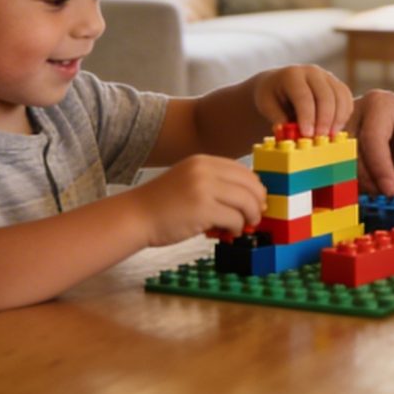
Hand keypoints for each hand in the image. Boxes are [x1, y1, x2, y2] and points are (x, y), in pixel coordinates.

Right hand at [130, 154, 265, 245]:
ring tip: (244, 226)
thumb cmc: (162, 204)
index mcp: (203, 161)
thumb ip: (214, 183)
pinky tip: (229, 233)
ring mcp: (204, 188)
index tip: (257, 201)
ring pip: (246, 201)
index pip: (242, 170)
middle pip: (250, 183)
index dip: (254, 187)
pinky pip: (235, 218)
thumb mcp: (189, 181)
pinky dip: (236, 228)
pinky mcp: (203, 209)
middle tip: (255, 216)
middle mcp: (205, 170)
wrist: (136, 216)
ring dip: (250, 217)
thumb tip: (248, 197)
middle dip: (257, 202)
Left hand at [250, 64, 353, 138]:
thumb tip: (288, 133)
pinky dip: (344, 115)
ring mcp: (327, 76)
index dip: (307, 117)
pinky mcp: (337, 84)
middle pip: (325, 95)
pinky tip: (336, 129)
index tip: (307, 135)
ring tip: (330, 137)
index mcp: (292, 75)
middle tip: (320, 139)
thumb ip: (278, 118)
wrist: (278, 83)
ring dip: (337, 119)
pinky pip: (347, 99)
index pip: (304, 96)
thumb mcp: (266, 106)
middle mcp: (312, 72)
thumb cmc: (271, 97)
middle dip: (324, 119)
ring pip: (340, 96)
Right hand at [349, 91, 393, 195]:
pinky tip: (376, 187)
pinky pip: (344, 166)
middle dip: (370, 177)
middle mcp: (358, 112)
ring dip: (363, 181)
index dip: (380, 168)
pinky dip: (359, 181)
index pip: (372, 138)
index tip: (391, 190)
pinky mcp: (347, 143)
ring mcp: (349, 127)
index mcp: (380, 104)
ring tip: (386, 190)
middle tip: (390, 194)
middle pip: (352, 151)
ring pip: (344, 161)